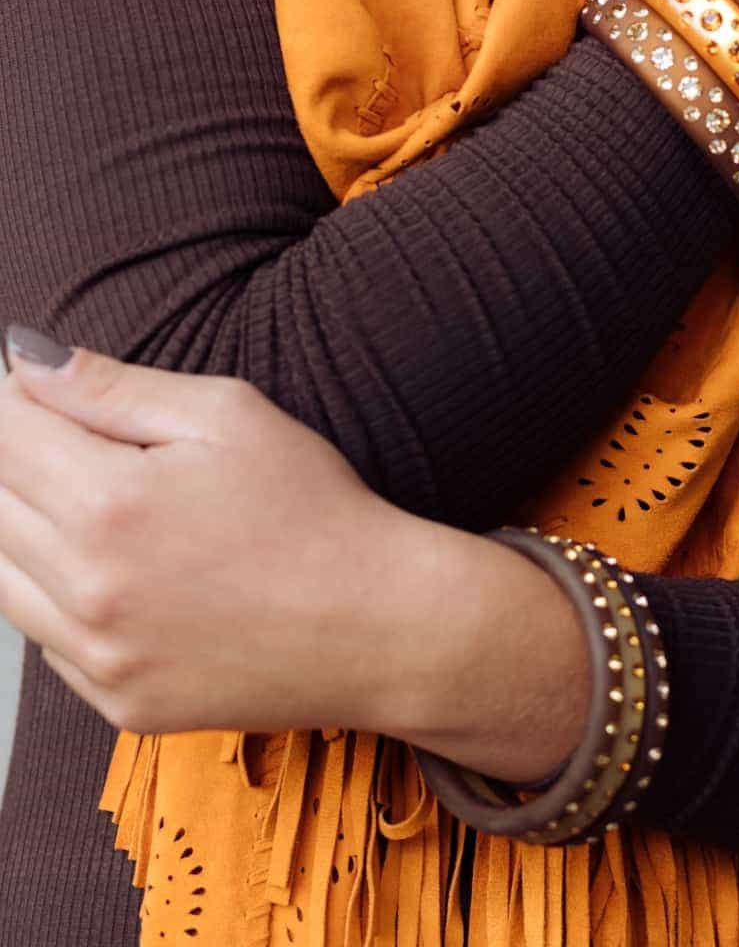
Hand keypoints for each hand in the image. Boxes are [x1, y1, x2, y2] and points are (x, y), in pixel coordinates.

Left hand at [0, 336, 422, 736]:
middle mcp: (87, 588)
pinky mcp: (116, 704)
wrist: (378, 626)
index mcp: (109, 503)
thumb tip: (23, 357)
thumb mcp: (227, 415)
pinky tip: (121, 572)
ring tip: (95, 505)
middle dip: (18, 460)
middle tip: (74, 442)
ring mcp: (98, 656)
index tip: (36, 389)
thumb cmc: (314, 506)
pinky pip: (44, 641)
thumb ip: (112, 386)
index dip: (12, 400)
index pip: (3, 436)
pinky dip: (57, 599)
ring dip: (23, 530)